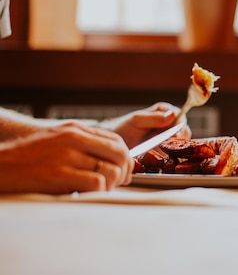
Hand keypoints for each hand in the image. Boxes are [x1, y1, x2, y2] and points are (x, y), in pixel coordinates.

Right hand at [0, 121, 133, 193]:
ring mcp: (67, 156)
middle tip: (119, 182)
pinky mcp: (59, 175)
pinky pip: (97, 183)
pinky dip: (99, 191)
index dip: (125, 157)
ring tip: (101, 189)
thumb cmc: (27, 157)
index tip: (123, 169)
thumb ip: (82, 144)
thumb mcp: (57, 140)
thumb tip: (108, 157)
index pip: (116, 139)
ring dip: (112, 184)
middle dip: (124, 171)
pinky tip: (89, 193)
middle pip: (119, 154)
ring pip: (112, 170)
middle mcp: (74, 139)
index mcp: (75, 129)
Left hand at [101, 102, 190, 147]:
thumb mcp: (137, 121)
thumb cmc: (124, 128)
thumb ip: (154, 118)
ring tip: (161, 152)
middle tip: (168, 146)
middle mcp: (169, 123)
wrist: (115, 144)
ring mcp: (168, 137)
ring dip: (174, 148)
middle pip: (184, 131)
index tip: (176, 135)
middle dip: (178, 139)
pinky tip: (161, 158)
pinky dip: (170, 156)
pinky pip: (174, 153)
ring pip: (181, 143)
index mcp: (164, 111)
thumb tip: (173, 114)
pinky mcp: (166, 150)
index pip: (180, 117)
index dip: (180, 126)